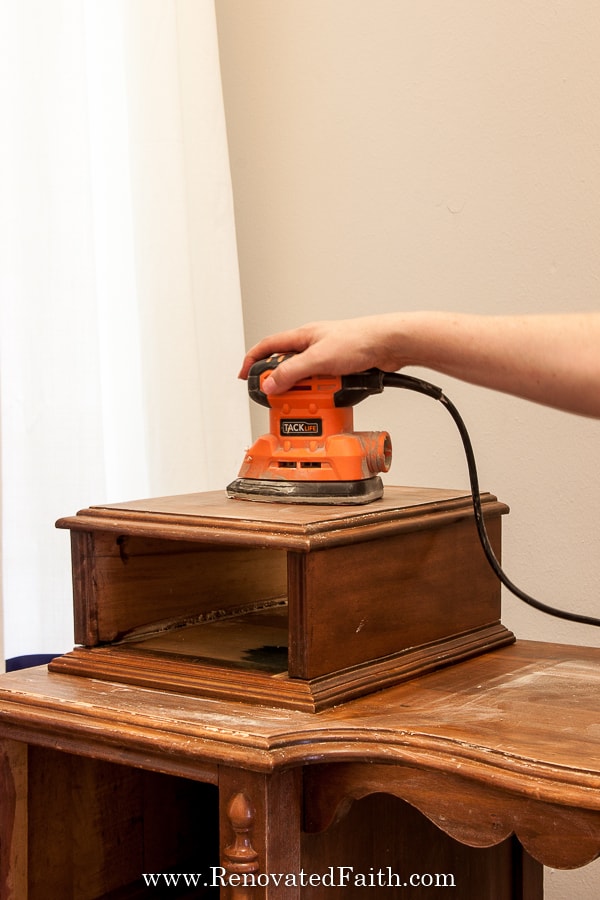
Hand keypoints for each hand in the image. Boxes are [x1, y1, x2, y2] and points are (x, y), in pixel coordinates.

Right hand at [238, 315, 406, 393]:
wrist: (390, 344)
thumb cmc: (359, 339)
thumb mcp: (318, 359)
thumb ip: (291, 372)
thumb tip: (270, 385)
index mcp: (302, 336)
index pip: (268, 346)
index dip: (253, 361)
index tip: (245, 376)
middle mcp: (313, 346)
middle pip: (287, 367)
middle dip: (283, 384)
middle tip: (281, 397)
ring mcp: (328, 358)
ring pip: (307, 379)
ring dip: (306, 391)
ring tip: (312, 398)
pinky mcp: (342, 370)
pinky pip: (325, 385)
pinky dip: (324, 393)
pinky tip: (329, 397)